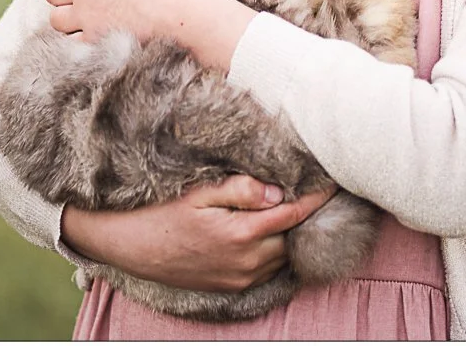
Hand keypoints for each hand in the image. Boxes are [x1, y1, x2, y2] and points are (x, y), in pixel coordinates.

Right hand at [61, 175, 337, 293]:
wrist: (132, 246)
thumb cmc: (163, 212)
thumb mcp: (200, 192)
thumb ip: (241, 190)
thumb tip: (277, 191)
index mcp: (243, 234)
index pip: (294, 214)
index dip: (316, 196)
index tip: (333, 181)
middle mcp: (248, 262)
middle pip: (293, 235)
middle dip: (304, 213)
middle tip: (312, 187)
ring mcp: (241, 277)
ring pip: (282, 253)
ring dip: (288, 231)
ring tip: (291, 205)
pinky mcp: (234, 285)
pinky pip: (267, 268)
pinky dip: (273, 248)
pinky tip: (268, 229)